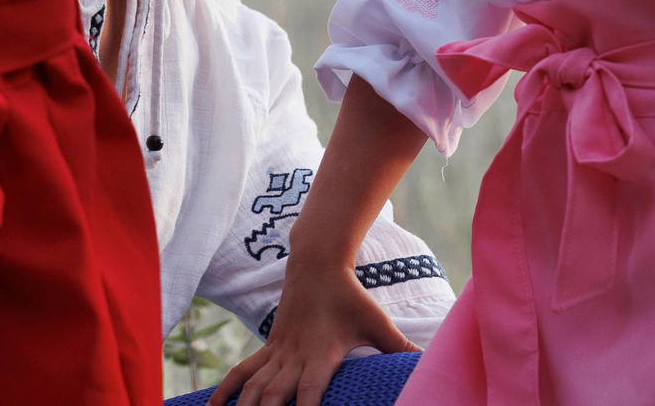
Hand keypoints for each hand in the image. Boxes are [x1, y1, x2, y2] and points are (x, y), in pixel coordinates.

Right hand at [207, 261, 413, 405]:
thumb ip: (400, 347)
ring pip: (253, 388)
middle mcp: (294, 357)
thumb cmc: (351, 295)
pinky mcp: (268, 348)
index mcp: (320, 356)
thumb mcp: (378, 323)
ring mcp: (277, 352)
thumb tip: (428, 363)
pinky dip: (226, 391)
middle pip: (273, 397)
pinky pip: (242, 372)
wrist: (317, 262)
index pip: (309, 395)